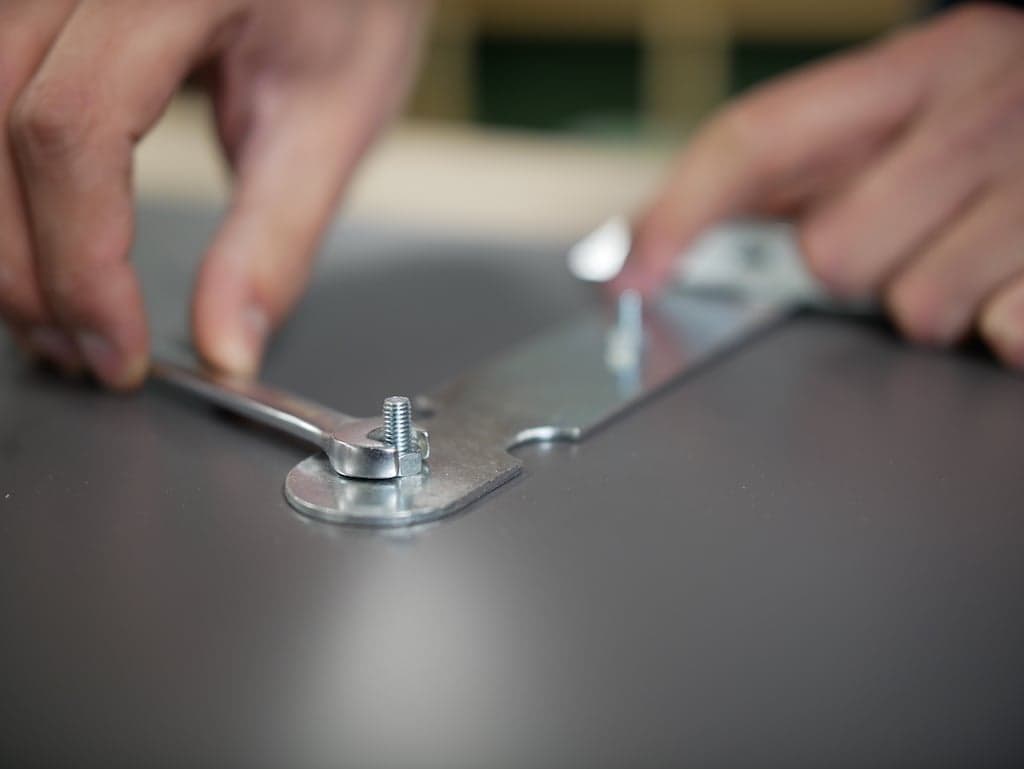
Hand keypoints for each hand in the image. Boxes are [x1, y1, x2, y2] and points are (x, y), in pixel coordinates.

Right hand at [0, 0, 426, 387]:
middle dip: (30, 269)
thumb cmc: (350, 8)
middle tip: (87, 356)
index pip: (73, 127)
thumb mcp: (331, 125)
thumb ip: (275, 240)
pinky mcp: (39, 5)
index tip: (117, 352)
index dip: (80, 258)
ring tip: (61, 321)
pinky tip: (40, 249)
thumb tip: (226, 347)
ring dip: (4, 239)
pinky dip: (6, 192)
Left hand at [619, 4, 1023, 368]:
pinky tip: (1013, 280)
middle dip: (851, 269)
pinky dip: (1001, 325)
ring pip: (915, 306)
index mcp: (912, 73)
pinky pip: (1001, 332)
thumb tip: (655, 234)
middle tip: (899, 239)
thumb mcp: (902, 101)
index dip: (682, 213)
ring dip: (930, 302)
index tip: (632, 271)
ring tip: (967, 253)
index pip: (760, 140)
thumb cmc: (985, 111)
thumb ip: (791, 159)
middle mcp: (975, 114)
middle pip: (832, 254)